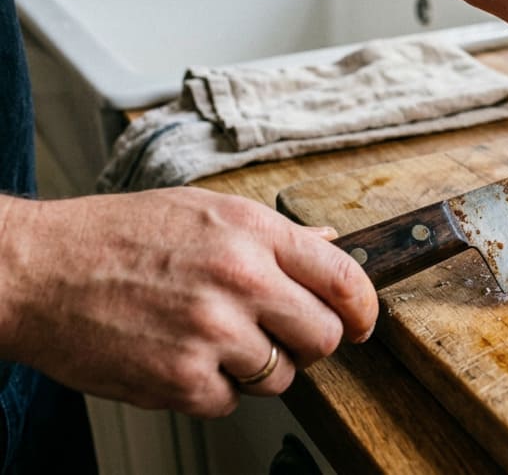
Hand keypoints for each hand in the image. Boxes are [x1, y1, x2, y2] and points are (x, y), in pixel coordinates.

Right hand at [0, 188, 377, 417]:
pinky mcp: (182, 380)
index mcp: (252, 232)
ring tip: (212, 340)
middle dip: (310, 342)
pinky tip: (180, 357)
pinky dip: (212, 389)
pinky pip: (231, 402)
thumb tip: (329, 246)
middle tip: (279, 334)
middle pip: (325, 336)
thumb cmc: (114, 236)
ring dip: (258, 368)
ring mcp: (213, 333)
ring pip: (281, 377)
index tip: (362, 323)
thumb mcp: (202, 210)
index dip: (365, 309)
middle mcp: (241, 280)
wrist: (36, 271)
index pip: (345, 278)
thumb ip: (272, 235)